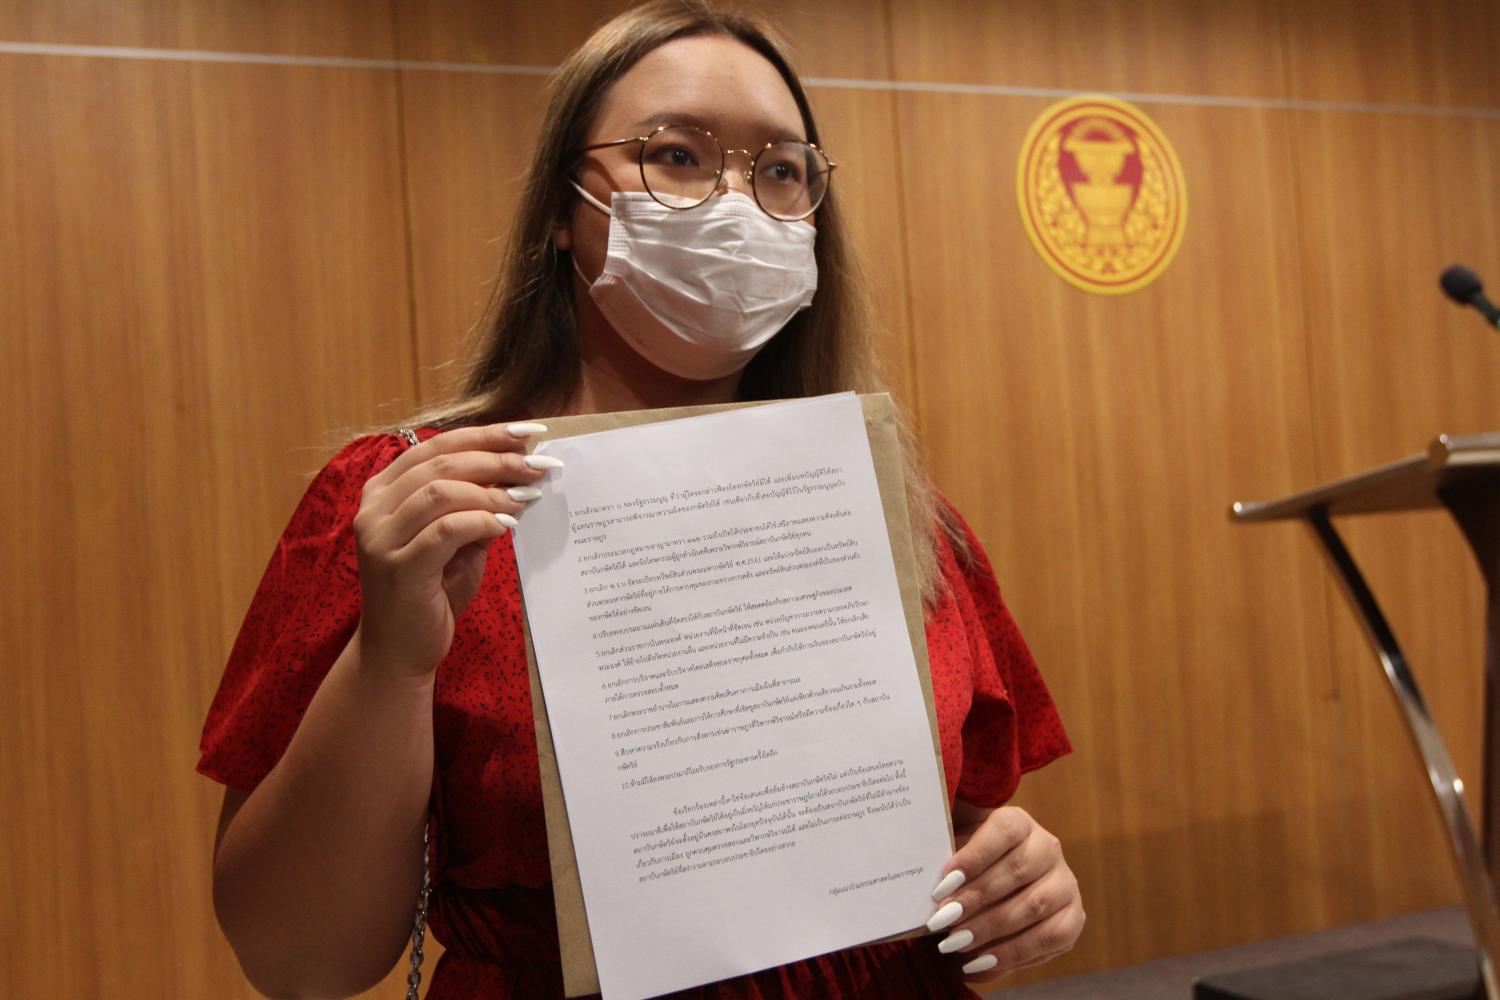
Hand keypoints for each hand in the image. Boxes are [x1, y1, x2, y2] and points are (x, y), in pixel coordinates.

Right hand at [352, 421, 557, 677]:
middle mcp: (374, 509)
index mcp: (383, 491)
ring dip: (491, 490)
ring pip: (440, 491)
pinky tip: (506, 526)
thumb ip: (477, 506)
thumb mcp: (458, 542)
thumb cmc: (431, 592)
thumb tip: (520, 472)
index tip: (529, 431)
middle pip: (441, 463)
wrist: (399, 651)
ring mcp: (380, 538)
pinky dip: (480, 521)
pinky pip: (444, 531)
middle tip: (538, 465)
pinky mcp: (397, 568)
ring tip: (526, 496)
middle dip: (497, 459)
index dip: (485, 434)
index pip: (436, 446)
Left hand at [926, 803, 1083, 982]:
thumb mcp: (957, 850)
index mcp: (1020, 822)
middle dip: (976, 898)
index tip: (944, 879)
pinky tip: (981, 960)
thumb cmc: (971, 864)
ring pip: (1034, 906)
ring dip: (992, 928)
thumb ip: (946, 859)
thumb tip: (926, 885)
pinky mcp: (1074, 916)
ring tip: (956, 942)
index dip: (975, 855)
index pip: (1004, 832)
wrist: (1003, 882)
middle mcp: (1048, 847)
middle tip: (943, 919)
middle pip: (1017, 871)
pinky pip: (1050, 937)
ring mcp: (1065, 882)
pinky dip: (1014, 953)